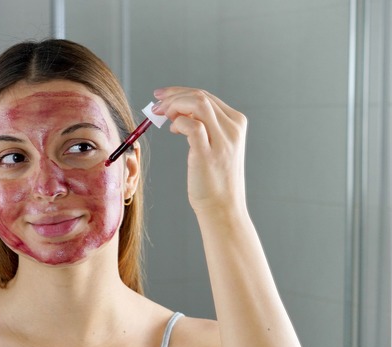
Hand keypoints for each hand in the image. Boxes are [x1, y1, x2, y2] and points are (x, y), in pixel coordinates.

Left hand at [152, 87, 248, 215]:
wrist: (223, 208)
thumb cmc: (215, 180)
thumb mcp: (215, 146)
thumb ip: (204, 126)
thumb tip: (179, 111)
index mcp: (236, 123)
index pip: (206, 96)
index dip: (180, 92)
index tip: (162, 97)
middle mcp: (232, 129)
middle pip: (200, 96)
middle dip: (173, 96)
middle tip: (155, 106)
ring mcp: (222, 141)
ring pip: (197, 104)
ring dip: (173, 105)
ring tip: (160, 115)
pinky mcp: (208, 154)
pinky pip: (191, 125)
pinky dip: (178, 123)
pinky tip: (172, 131)